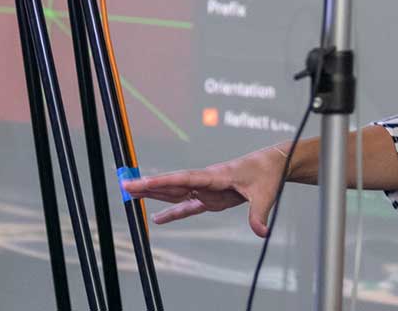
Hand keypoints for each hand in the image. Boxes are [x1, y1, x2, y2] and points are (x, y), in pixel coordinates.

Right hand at [120, 145, 291, 236]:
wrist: (272, 166)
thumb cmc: (267, 174)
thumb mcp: (265, 195)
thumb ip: (259, 214)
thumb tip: (261, 232)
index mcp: (215, 176)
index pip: (185, 179)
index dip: (162, 181)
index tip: (143, 182)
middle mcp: (206, 181)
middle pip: (172, 184)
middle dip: (149, 186)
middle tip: (125, 186)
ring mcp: (207, 190)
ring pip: (175, 192)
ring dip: (154, 194)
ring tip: (131, 195)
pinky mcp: (211, 198)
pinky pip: (188, 206)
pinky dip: (173, 212)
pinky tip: (158, 219)